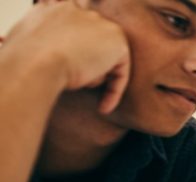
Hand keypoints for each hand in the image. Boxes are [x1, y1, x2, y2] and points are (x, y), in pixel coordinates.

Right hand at [4, 0, 130, 113]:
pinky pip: (121, 72)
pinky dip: (113, 92)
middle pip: (89, 48)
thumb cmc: (25, 61)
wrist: (37, 61)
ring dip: (91, 76)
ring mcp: (101, 24)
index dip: (73, 54)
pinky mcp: (118, 42)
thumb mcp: (28, 45)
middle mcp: (81, 12)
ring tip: (75, 82)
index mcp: (56, 9)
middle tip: (72, 80)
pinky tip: (103, 108)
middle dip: (84, 66)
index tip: (68, 70)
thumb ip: (44, 44)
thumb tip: (46, 54)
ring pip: (102, 59)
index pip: (73, 33)